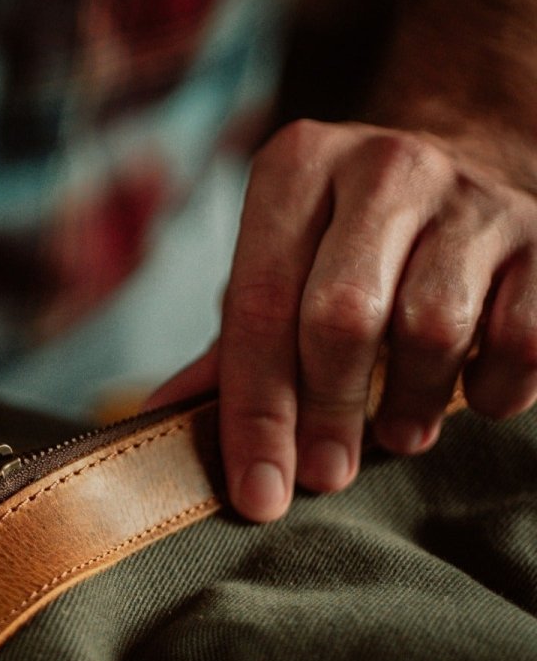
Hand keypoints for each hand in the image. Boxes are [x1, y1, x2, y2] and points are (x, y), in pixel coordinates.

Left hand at [150, 119, 536, 520]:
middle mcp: (382, 166)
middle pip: (343, 317)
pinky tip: (469, 397)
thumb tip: (159, 419)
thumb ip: (229, 347)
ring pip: (434, 328)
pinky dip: (493, 388)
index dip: (255, 413)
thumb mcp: (274, 274)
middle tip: (324, 474)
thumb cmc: (341, 248)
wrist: (461, 171)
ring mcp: (471, 196)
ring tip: (396, 432)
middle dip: (326, 414)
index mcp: (296, 169)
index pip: (259, 307)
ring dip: (409, 404)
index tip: (259, 494)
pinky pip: (523, 336)